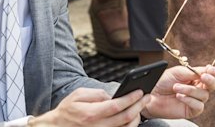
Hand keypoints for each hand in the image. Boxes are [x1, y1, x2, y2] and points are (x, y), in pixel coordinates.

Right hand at [30, 87, 144, 126]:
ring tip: (141, 107)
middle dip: (139, 106)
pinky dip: (128, 126)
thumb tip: (111, 95)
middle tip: (147, 97)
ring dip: (136, 117)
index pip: (117, 105)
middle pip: (125, 118)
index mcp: (91, 114)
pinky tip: (132, 118)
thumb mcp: (78, 95)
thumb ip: (96, 93)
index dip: (131, 98)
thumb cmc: (67, 111)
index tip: (140, 91)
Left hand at [142, 64, 214, 120]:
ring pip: (204, 95)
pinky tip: (179, 96)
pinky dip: (189, 100)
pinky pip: (198, 106)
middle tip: (203, 76)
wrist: (152, 94)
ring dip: (190, 90)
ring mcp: (195, 100)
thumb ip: (194, 72)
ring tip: (176, 87)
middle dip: (210, 80)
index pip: (213, 74)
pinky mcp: (191, 111)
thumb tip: (208, 71)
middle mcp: (198, 88)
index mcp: (197, 76)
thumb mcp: (179, 72)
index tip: (209, 68)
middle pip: (214, 85)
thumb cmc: (164, 80)